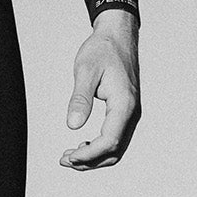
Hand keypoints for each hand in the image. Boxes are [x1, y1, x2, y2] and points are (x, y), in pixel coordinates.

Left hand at [60, 9, 139, 169]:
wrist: (118, 36)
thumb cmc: (102, 49)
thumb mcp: (85, 70)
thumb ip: (80, 98)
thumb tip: (73, 125)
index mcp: (124, 104)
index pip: (110, 142)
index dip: (89, 155)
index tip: (70, 157)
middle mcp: (132, 112)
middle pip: (115, 151)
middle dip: (90, 161)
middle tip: (65, 160)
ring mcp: (131, 113)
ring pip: (117, 147)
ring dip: (95, 156)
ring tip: (71, 155)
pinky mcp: (126, 111)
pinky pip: (117, 137)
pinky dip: (101, 146)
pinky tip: (84, 143)